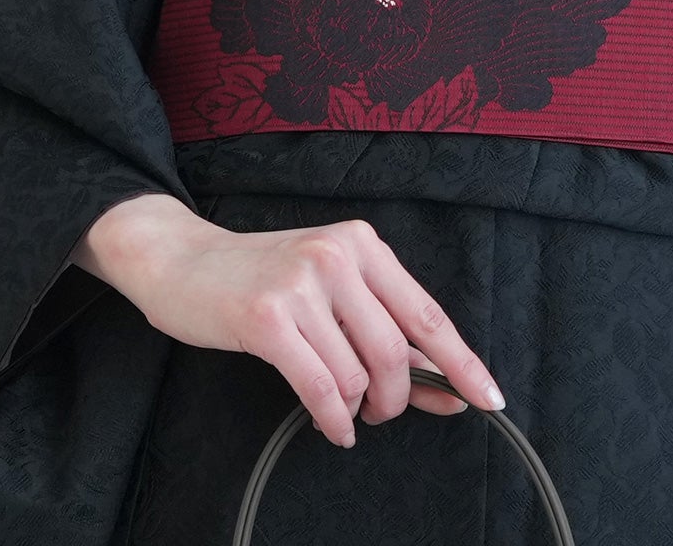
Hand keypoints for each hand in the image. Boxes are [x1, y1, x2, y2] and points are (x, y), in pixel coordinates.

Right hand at [69, 192, 503, 446]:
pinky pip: (321, 388)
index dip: (461, 362)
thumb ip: (386, 332)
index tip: (490, 398)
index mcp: (363, 245)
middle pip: (396, 352)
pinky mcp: (268, 318)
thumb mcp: (331, 290)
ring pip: (358, 374)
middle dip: (397, 398)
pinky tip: (334, 427)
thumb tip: (445, 389)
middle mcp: (338, 257)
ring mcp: (302, 285)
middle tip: (382, 413)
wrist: (182, 261)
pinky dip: (334, 420)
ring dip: (358, 409)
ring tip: (344, 410)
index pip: (427, 313)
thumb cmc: (262, 280)